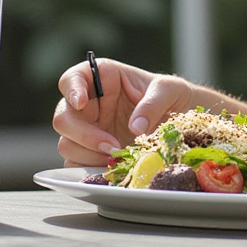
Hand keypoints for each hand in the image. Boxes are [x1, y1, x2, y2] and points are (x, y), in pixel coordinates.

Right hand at [53, 57, 199, 166]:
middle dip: (83, 134)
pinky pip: (76, 163)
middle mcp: (90, 103)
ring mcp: (88, 129)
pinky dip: (90, 168)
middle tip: (111, 145)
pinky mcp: (91, 152)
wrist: (183, 122)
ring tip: (117, 156)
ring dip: (88, 154)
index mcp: (104, 78)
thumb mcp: (170, 90)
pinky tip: (113, 167)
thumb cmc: (173, 96)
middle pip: (63, 116)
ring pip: (66, 143)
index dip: (71, 89)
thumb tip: (136, 127)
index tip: (81, 101)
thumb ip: (153, 103)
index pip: (72, 78)